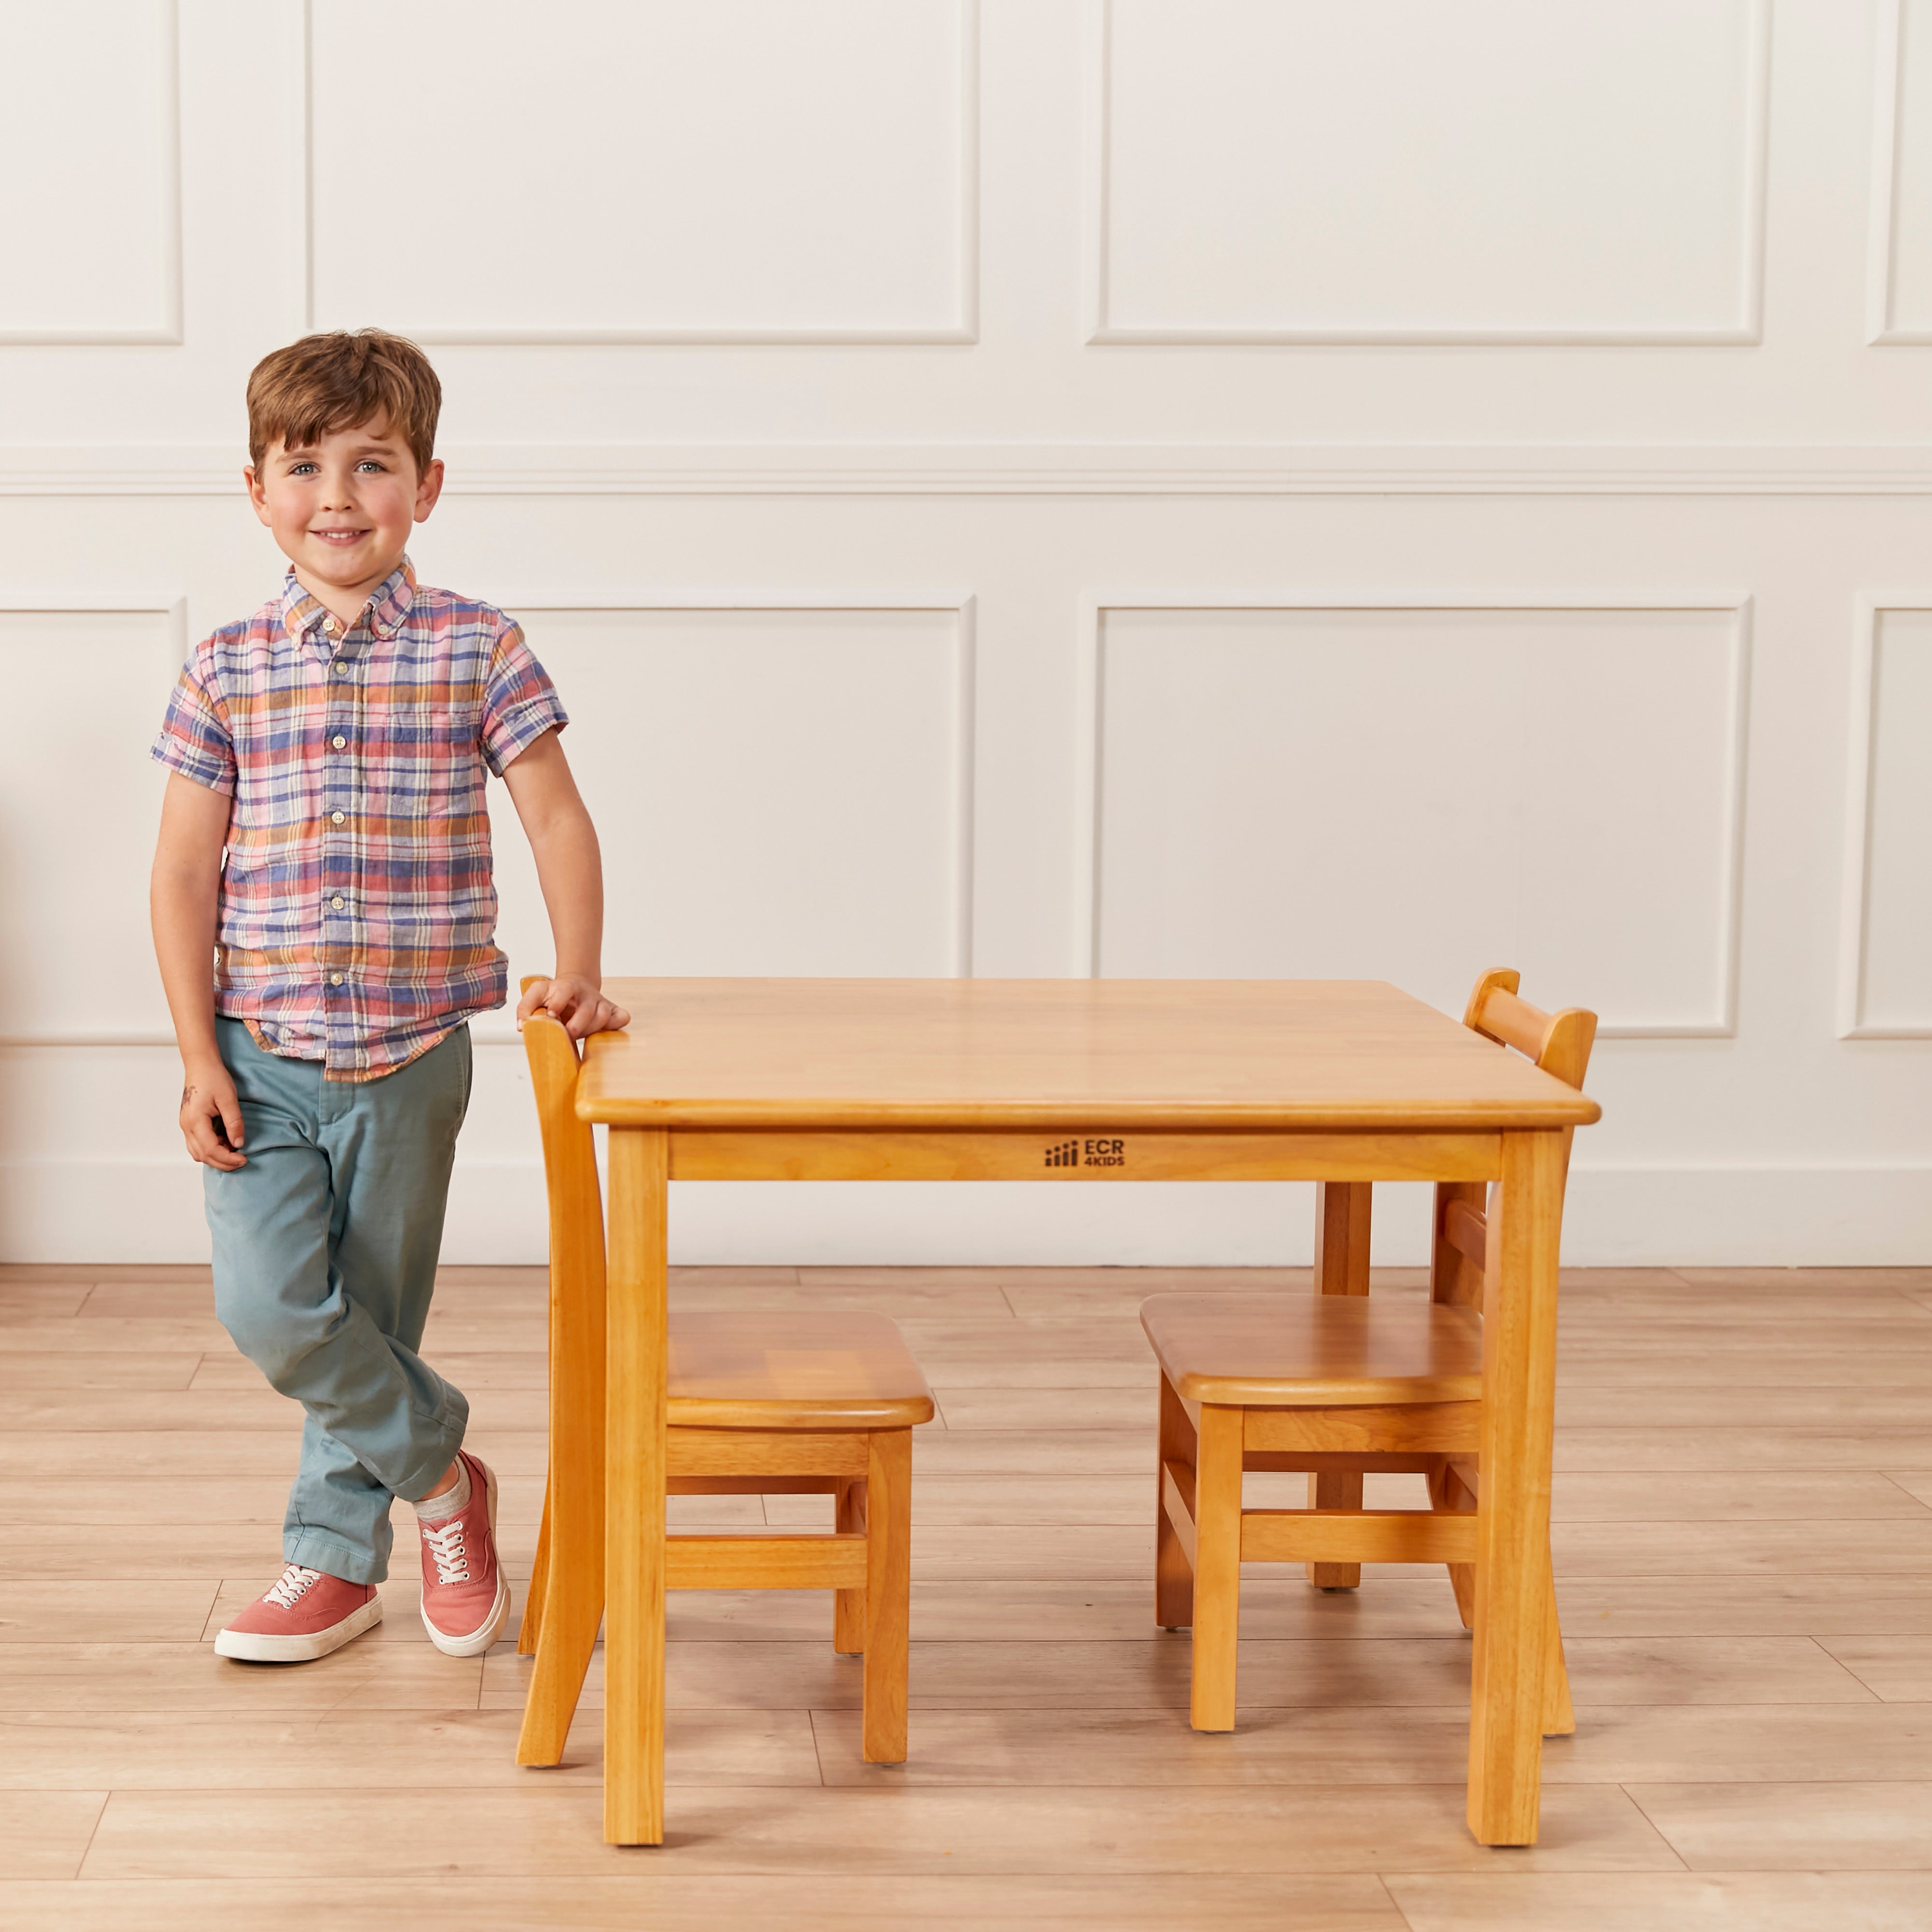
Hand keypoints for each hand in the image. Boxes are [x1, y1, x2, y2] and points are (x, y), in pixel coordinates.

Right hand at [179, 1058, 245, 1169]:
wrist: (201, 1065)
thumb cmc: (213, 1077)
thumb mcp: (228, 1099)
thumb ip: (234, 1122)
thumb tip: (239, 1143)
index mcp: (195, 1120)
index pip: (210, 1149)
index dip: (228, 1158)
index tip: (244, 1159)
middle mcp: (186, 1126)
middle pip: (203, 1155)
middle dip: (223, 1162)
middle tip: (242, 1161)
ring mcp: (185, 1125)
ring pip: (198, 1152)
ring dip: (216, 1157)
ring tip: (235, 1152)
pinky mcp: (189, 1123)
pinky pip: (197, 1144)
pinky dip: (210, 1149)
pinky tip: (225, 1143)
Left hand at [516, 974, 630, 1041]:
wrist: (576, 984)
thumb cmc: (554, 994)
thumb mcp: (536, 995)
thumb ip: (525, 1009)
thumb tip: (522, 1027)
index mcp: (565, 986)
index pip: (564, 990)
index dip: (558, 1003)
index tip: (550, 1016)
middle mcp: (584, 992)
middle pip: (586, 1008)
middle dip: (577, 1025)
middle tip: (567, 1035)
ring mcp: (598, 1001)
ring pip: (603, 1015)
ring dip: (591, 1028)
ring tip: (578, 1035)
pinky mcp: (610, 1008)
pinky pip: (620, 1016)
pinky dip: (616, 1023)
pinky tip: (606, 1030)